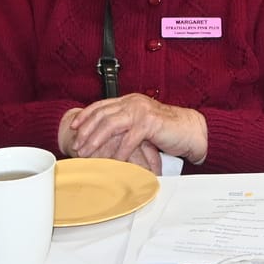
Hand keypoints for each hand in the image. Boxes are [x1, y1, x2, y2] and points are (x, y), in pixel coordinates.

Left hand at [59, 95, 208, 165]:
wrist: (190, 130)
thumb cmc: (167, 129)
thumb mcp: (141, 122)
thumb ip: (126, 123)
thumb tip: (105, 136)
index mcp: (130, 101)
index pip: (101, 105)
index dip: (85, 116)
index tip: (73, 127)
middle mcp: (133, 103)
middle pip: (102, 114)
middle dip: (86, 131)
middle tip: (77, 146)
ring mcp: (141, 111)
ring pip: (111, 124)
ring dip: (96, 140)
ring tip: (88, 153)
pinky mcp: (150, 123)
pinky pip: (128, 139)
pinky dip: (119, 152)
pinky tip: (113, 162)